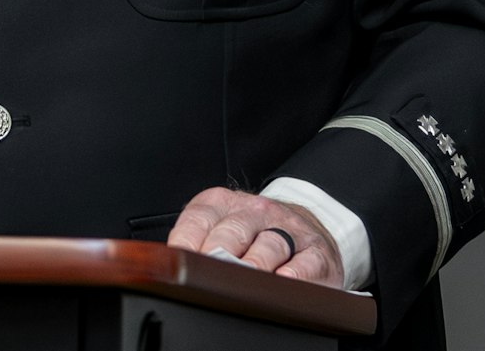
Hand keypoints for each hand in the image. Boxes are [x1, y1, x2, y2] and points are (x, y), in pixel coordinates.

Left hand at [166, 187, 343, 286]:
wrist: (305, 227)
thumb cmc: (254, 234)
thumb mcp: (222, 228)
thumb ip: (197, 242)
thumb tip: (169, 264)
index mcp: (224, 204)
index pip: (200, 217)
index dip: (188, 239)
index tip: (180, 260)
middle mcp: (257, 211)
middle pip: (235, 229)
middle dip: (221, 251)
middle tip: (212, 271)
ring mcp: (288, 229)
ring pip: (270, 242)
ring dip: (257, 261)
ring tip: (247, 277)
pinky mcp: (315, 250)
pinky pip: (305, 260)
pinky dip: (295, 272)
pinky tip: (284, 280)